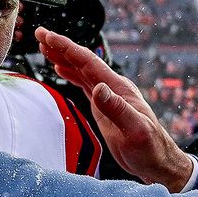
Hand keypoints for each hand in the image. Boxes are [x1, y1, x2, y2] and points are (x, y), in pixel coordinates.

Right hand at [37, 28, 191, 191]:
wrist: (158, 162)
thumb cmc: (150, 148)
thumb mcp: (135, 131)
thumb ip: (117, 109)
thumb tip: (98, 88)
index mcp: (118, 89)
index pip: (88, 62)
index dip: (67, 48)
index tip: (48, 37)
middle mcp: (113, 88)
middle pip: (83, 61)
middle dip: (61, 47)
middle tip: (39, 34)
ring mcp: (109, 96)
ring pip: (82, 71)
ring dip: (63, 58)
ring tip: (44, 47)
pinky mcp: (105, 107)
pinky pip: (84, 84)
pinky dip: (71, 74)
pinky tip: (60, 69)